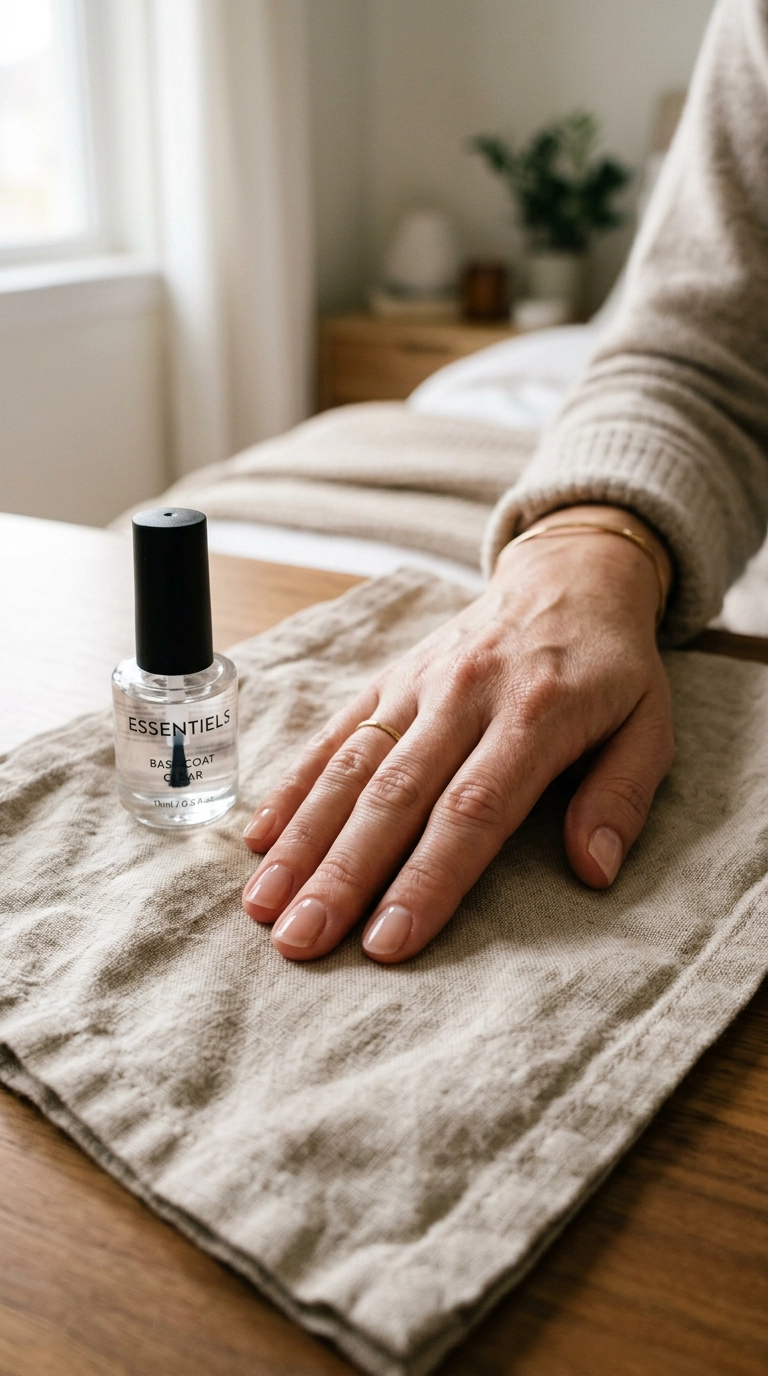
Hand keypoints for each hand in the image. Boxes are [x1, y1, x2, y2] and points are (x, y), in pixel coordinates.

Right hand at [241, 505, 673, 962]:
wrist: (570, 575)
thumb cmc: (612, 667)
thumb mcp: (652, 726)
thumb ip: (623, 798)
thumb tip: (591, 872)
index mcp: (536, 715)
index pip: (473, 810)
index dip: (427, 879)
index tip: (387, 942)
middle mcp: (465, 697)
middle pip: (394, 795)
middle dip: (342, 874)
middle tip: (300, 941)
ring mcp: (418, 685)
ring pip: (350, 767)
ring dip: (303, 839)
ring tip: (262, 906)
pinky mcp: (388, 678)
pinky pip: (334, 733)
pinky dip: (292, 786)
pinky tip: (260, 839)